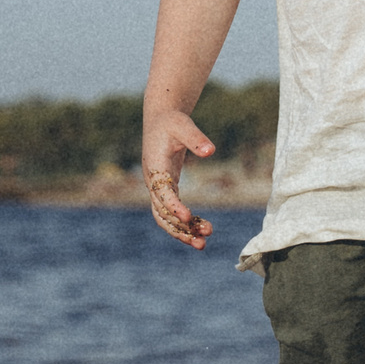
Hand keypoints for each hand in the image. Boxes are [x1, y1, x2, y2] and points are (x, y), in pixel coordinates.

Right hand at [142, 107, 216, 248]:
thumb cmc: (172, 121)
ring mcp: (158, 188)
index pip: (162, 192)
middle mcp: (153, 182)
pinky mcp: (167, 189)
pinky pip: (173, 211)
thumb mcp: (183, 125)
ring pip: (166, 217)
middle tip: (203, 241)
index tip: (188, 217)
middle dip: (180, 228)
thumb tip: (211, 150)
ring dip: (183, 231)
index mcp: (155, 167)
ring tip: (204, 243)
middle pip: (162, 213)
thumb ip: (196, 138)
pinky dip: (186, 222)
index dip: (174, 206)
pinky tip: (202, 229)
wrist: (161, 120)